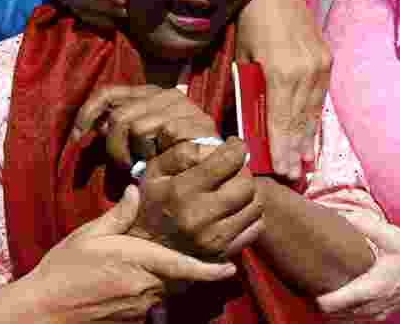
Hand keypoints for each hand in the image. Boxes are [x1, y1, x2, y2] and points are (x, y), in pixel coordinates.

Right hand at [21, 185, 237, 322]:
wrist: (44, 310)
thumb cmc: (63, 269)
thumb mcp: (89, 235)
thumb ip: (119, 215)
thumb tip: (137, 191)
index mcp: (138, 262)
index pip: (184, 267)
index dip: (210, 269)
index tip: (231, 268)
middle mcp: (145, 289)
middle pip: (182, 280)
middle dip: (196, 271)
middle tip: (208, 259)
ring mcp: (139, 309)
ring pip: (168, 293)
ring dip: (171, 281)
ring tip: (157, 268)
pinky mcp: (131, 321)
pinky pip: (152, 305)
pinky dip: (153, 295)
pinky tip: (136, 285)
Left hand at [74, 85, 220, 166]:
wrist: (219, 168)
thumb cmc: (172, 158)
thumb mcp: (139, 143)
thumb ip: (120, 130)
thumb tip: (95, 125)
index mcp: (149, 94)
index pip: (108, 93)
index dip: (87, 113)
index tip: (76, 137)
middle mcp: (165, 94)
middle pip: (119, 117)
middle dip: (115, 148)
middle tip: (127, 166)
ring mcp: (182, 105)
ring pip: (136, 127)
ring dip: (136, 155)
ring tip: (146, 166)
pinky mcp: (196, 121)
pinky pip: (160, 135)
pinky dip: (157, 154)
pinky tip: (163, 163)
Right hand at [134, 137, 263, 258]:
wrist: (143, 246)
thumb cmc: (152, 199)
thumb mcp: (156, 168)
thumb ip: (186, 151)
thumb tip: (220, 146)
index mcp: (182, 191)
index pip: (228, 161)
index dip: (236, 148)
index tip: (233, 145)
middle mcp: (200, 217)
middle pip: (246, 184)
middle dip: (242, 170)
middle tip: (232, 169)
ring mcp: (213, 239)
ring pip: (255, 205)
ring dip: (248, 191)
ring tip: (233, 187)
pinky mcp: (223, 253)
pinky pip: (256, 226)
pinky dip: (250, 213)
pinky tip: (235, 207)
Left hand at [235, 0, 331, 180]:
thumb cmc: (245, 22)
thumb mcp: (238, 59)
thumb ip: (247, 93)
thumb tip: (248, 128)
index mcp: (281, 73)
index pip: (282, 122)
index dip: (282, 150)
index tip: (282, 173)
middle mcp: (306, 72)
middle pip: (300, 122)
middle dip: (296, 153)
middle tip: (293, 178)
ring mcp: (320, 65)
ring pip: (313, 112)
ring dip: (308, 139)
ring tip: (304, 164)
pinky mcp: (326, 59)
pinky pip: (319, 97)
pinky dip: (313, 118)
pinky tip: (309, 134)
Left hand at [315, 215, 399, 319]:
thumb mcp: (391, 235)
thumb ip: (362, 224)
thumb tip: (337, 213)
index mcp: (371, 289)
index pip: (331, 305)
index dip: (315, 295)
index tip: (307, 278)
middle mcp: (371, 307)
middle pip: (331, 315)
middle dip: (318, 299)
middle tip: (309, 278)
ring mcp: (376, 314)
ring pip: (342, 319)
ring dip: (330, 306)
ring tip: (320, 284)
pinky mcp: (379, 314)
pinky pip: (353, 318)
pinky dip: (342, 310)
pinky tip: (338, 291)